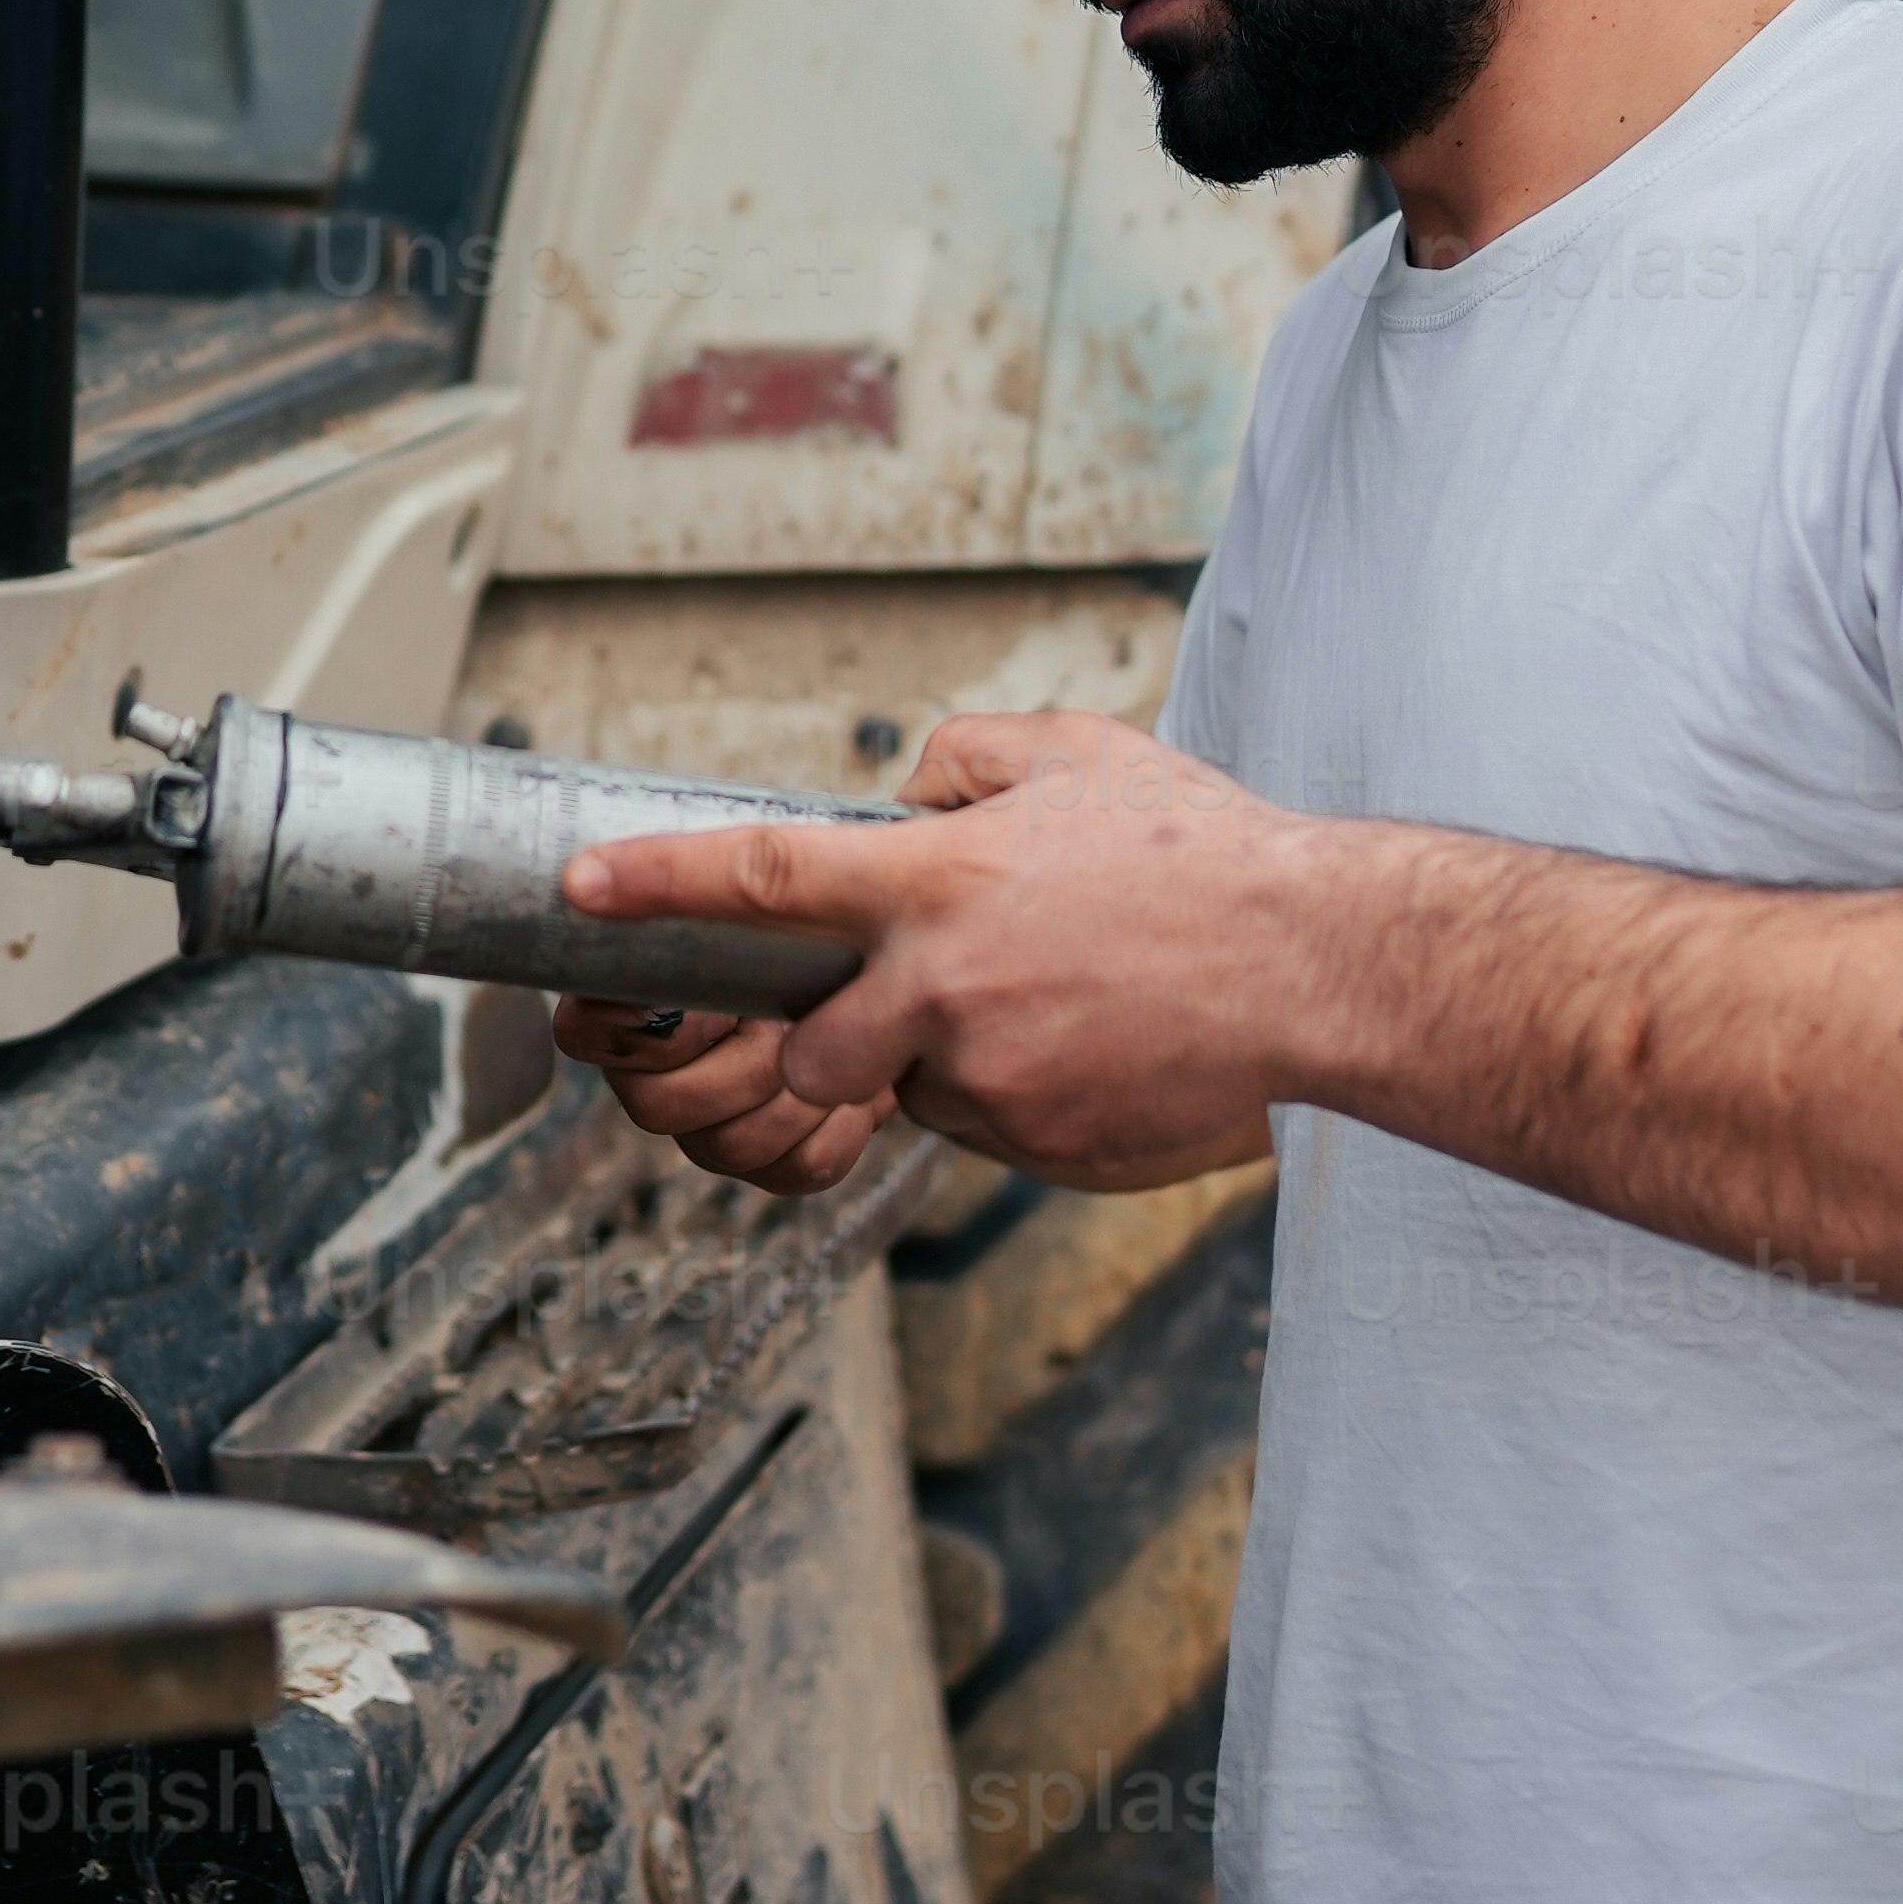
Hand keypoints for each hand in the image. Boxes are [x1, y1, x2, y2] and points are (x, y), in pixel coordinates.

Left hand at [560, 711, 1299, 1193]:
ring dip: (946, 1059)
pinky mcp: (1038, 1148)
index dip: (654, 881)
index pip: (758, 878)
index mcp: (938, 881)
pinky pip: (988, 1133)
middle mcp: (942, 987)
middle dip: (834, 1035)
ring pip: (909, 1090)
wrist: (1323, 967)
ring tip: (1056, 1005)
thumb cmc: (1210, 853)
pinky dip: (1021, 1097)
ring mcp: (989, 1080)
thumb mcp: (1082, 755)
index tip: (579, 887)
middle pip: (811, 1044)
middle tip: (926, 994)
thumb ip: (969, 757)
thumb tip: (913, 785)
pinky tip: (1100, 1047)